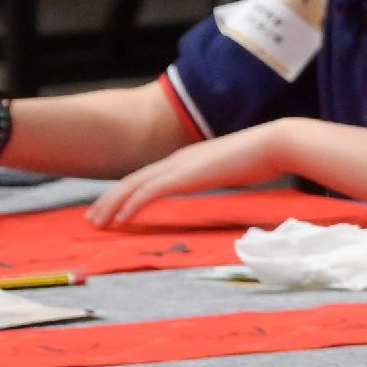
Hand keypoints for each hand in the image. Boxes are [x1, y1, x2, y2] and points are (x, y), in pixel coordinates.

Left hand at [91, 122, 291, 227]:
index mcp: (187, 159)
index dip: (126, 192)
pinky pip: (148, 193)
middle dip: (109, 200)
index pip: (148, 176)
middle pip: (132, 180)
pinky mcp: (184, 176)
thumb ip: (220, 174)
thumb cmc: (262, 158)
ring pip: (133, 186)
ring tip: (98, 223)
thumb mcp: (233, 168)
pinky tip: (121, 219)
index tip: (114, 208)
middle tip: (93, 219)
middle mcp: (177, 160)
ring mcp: (179, 166)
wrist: (274, 144)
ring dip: (112, 205)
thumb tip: (223, 181)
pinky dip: (131, 206)